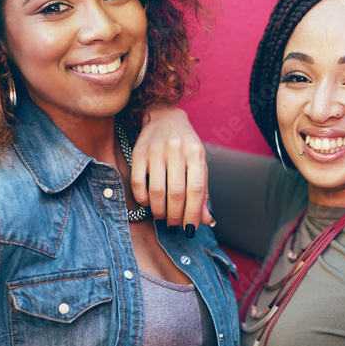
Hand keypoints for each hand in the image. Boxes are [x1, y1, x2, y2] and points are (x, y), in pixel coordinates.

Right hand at [130, 106, 213, 233]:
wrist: (164, 117)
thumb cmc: (186, 146)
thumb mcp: (199, 164)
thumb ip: (203, 192)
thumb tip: (207, 220)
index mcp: (196, 153)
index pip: (196, 189)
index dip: (193, 213)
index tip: (190, 228)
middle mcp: (176, 150)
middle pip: (176, 193)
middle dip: (176, 216)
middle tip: (175, 225)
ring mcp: (156, 151)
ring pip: (157, 191)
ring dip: (159, 211)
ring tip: (163, 217)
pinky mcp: (138, 153)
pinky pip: (138, 183)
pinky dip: (143, 199)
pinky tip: (149, 204)